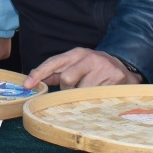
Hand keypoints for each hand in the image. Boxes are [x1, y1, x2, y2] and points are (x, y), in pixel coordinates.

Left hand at [24, 48, 139, 88]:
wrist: (125, 67)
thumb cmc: (95, 68)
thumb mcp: (77, 65)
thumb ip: (58, 73)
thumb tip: (36, 81)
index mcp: (77, 53)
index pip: (54, 62)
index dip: (39, 73)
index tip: (27, 84)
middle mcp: (89, 57)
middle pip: (67, 79)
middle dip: (68, 90)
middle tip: (76, 90)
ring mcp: (102, 68)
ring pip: (82, 91)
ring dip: (82, 96)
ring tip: (91, 91)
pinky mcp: (114, 79)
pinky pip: (96, 96)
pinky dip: (95, 99)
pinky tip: (100, 94)